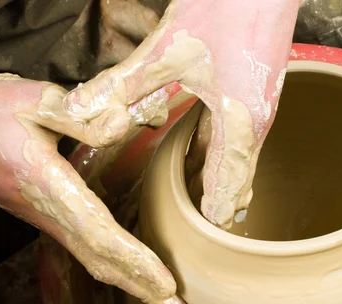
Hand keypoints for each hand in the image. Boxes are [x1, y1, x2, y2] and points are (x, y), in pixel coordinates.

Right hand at [0, 77, 190, 303]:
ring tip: (167, 303)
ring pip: (95, 260)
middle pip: (101, 261)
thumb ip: (79, 114)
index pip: (98, 233)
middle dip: (142, 290)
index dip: (133, 261)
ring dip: (133, 283)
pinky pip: (88, 249)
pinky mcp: (49, 217)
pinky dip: (118, 266)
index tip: (166, 285)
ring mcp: (48, 220)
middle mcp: (49, 214)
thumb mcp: (31, 100)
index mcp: (46, 187)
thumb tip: (125, 123)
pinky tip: (135, 272)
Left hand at [64, 0, 300, 227]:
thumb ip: (123, 85)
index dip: (211, 216)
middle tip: (200, 235)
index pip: (226, 187)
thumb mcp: (168, 50)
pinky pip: (240, 140)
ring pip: (241, 163)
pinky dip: (224, 159)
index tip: (201, 243)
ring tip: (205, 209)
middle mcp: (255, 123)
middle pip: (239, 182)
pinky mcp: (257, 93)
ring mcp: (260, 109)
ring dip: (221, 185)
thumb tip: (81, 114)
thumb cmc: (228, 8)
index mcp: (238, 123)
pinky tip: (210, 157)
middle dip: (218, 208)